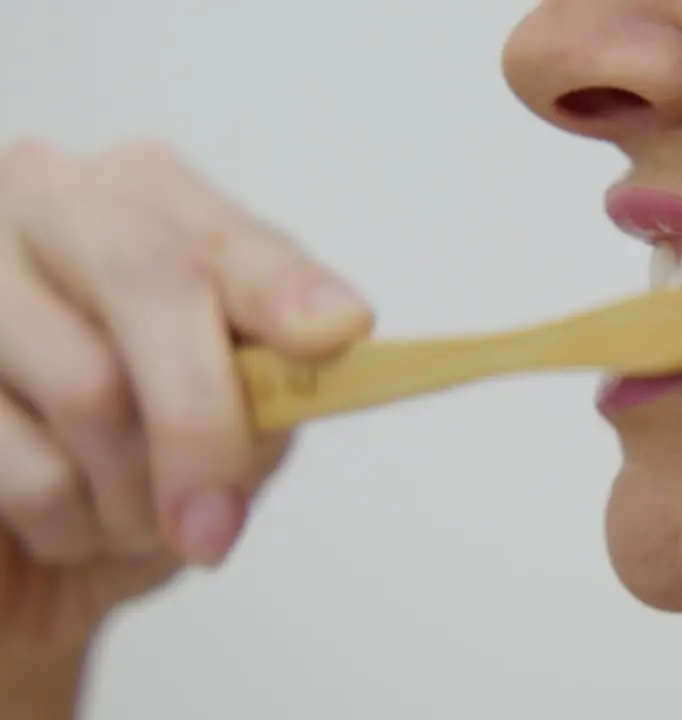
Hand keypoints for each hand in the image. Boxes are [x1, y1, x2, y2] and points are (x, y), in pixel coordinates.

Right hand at [0, 139, 372, 667]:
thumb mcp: (228, 423)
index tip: (337, 330)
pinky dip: (66, 525)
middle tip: (215, 528)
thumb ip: (266, 384)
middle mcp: (52, 204)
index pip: (226, 236)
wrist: (24, 555)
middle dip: (204, 419)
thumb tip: (318, 350)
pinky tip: (54, 521)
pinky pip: (29, 466)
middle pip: (154, 280)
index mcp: (146, 202)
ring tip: (128, 521)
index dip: (281, 285)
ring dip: (132, 494)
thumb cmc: (133, 466)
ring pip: (90, 382)